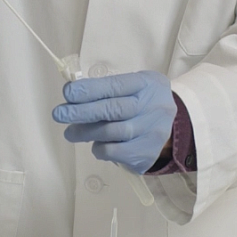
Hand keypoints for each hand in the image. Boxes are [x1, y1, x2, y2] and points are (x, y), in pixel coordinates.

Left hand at [52, 71, 176, 174]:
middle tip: (59, 113)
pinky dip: (100, 148)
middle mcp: (153, 106)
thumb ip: (107, 90)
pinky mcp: (147, 153)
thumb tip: (73, 97)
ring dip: (86, 132)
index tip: (68, 92)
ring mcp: (152, 132)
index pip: (115, 86)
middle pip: (113, 109)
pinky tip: (96, 145)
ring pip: (112, 132)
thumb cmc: (144, 102)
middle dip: (82, 112)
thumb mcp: (133, 87)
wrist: (176, 127)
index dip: (90, 89)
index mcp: (147, 84)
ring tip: (71, 133)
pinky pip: (115, 152)